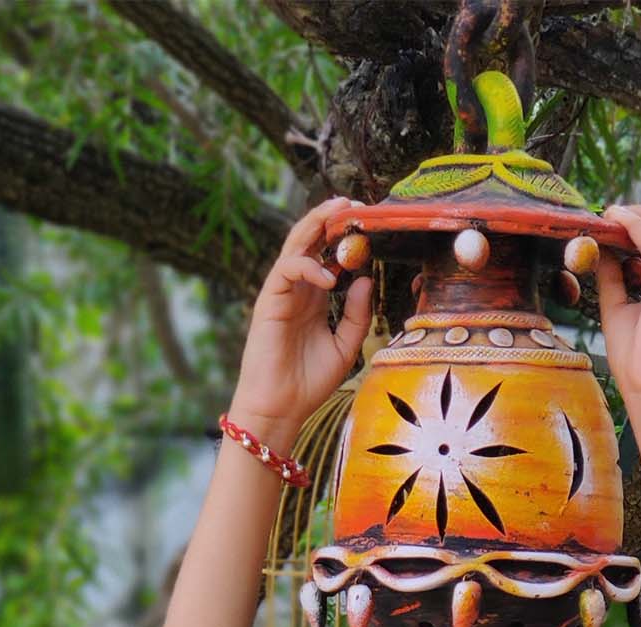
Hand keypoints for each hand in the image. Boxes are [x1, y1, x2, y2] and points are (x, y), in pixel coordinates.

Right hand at [231, 195, 373, 437]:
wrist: (280, 409)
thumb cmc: (308, 383)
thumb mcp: (345, 348)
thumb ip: (358, 315)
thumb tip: (368, 280)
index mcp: (315, 298)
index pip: (329, 255)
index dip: (347, 238)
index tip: (371, 224)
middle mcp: (299, 290)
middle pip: (311, 240)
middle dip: (331, 218)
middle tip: (356, 203)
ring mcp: (282, 293)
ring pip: (296, 244)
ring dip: (316, 224)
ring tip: (340, 211)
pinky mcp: (269, 300)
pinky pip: (287, 268)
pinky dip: (309, 267)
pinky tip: (330, 278)